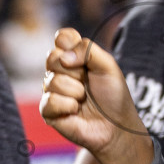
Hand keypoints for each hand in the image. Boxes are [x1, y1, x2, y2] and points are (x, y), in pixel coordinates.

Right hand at [41, 28, 154, 163]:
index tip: (87, 59)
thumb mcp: (108, 66)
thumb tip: (63, 57)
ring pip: (52, 80)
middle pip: (52, 57)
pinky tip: (75, 110)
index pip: (61, 37)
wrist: (116, 126)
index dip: (70, 44)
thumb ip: (88, 50)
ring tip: (84, 100)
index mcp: (74, 57)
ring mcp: (52, 90)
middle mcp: (60, 71)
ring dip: (75, 92)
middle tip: (87, 83)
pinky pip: (49, 101)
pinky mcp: (48, 110)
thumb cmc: (113, 96)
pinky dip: (67, 106)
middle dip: (76, 71)